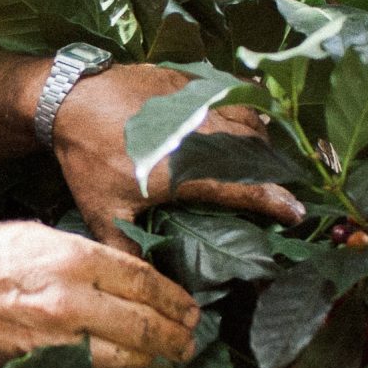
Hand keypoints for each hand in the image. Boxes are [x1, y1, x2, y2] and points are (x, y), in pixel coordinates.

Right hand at [0, 221, 200, 367]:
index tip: (190, 309)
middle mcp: (67, 299)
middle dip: (176, 338)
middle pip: (145, 327)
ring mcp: (51, 340)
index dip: (175, 300)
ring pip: (124, 361)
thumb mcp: (35, 236)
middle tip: (189, 342)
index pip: (145, 281)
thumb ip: (83, 257)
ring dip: (151, 362)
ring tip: (165, 359)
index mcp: (69, 256)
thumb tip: (125, 278)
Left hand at [51, 65, 304, 250]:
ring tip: (270, 156)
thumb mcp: (104, 209)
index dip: (276, 201)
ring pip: (248, 120)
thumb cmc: (88, 157)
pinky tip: (253, 114)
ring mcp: (199, 103)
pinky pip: (232, 93)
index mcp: (189, 169)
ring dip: (264, 140)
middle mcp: (203, 134)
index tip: (298, 212)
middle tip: (289, 186)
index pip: (246, 188)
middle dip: (277, 171)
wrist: (69, 98)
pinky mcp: (190, 82)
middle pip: (256, 152)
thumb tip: (146, 285)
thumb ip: (127, 249)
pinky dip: (248, 106)